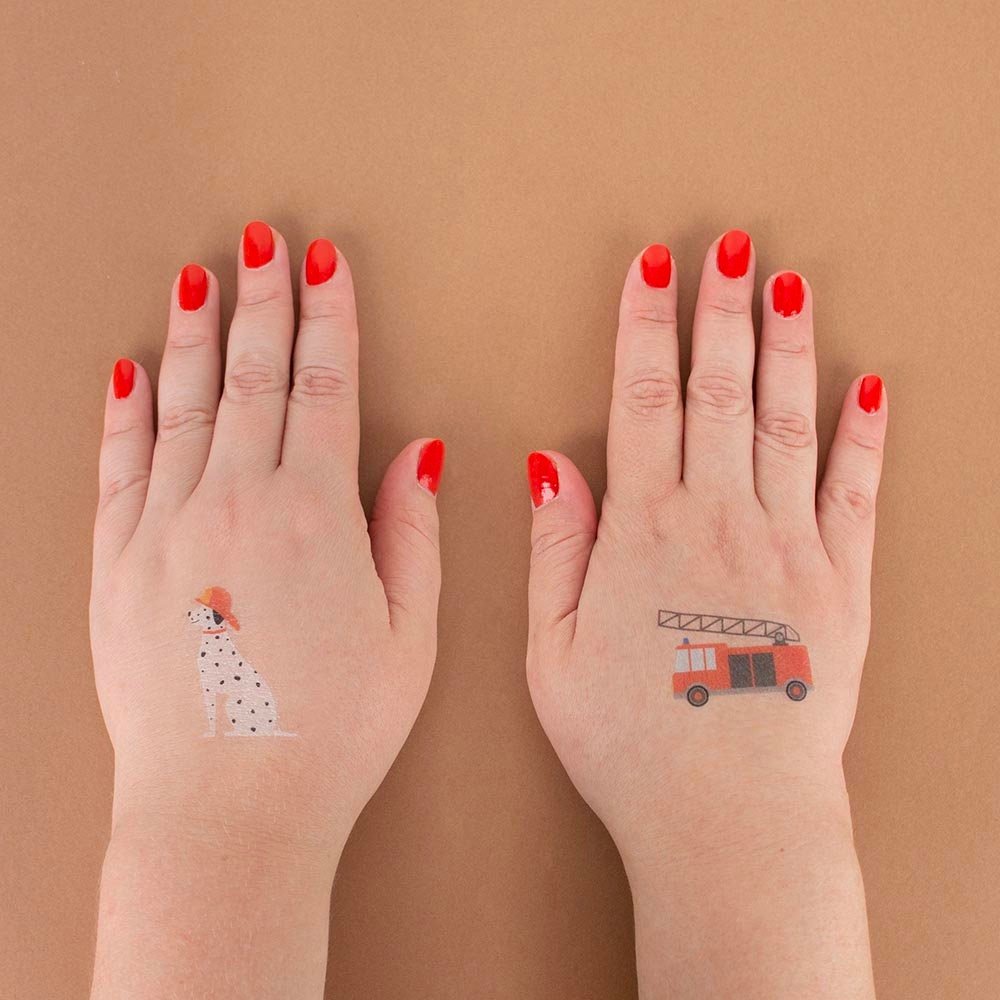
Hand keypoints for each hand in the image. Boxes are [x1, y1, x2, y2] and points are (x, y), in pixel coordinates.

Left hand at [90, 223, 443, 996]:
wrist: (226, 810)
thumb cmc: (331, 731)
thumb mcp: (409, 636)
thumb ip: (411, 531)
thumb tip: (419, 450)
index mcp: (313, 516)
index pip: (323, 389)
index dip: (328, 320)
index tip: (324, 266)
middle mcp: (233, 503)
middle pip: (250, 378)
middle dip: (261, 302)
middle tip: (262, 240)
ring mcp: (165, 529)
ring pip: (183, 405)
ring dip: (196, 336)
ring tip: (201, 276)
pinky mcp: (116, 565)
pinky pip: (120, 466)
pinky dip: (126, 412)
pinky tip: (132, 370)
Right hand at [525, 232, 883, 997]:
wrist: (728, 813)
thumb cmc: (629, 740)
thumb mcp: (552, 650)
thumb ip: (555, 547)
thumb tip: (551, 462)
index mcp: (644, 531)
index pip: (641, 400)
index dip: (643, 326)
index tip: (650, 268)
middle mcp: (720, 519)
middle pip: (719, 391)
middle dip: (719, 310)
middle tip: (728, 244)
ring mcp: (789, 547)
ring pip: (788, 421)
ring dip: (787, 346)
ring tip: (788, 283)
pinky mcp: (841, 584)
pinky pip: (855, 491)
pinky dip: (864, 433)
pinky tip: (868, 384)